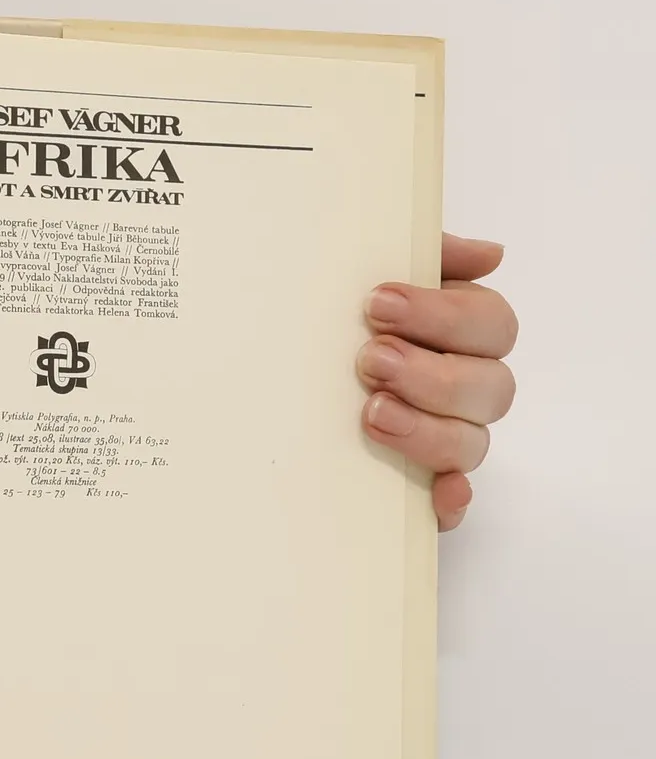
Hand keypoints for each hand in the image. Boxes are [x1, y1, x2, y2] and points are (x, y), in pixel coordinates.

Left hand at [358, 234, 516, 530]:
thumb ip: (427, 256)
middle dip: (432, 373)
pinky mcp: (419, 489)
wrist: (267, 388)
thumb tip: (490, 254)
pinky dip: (449, 499)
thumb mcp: (366, 278)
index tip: (375, 303)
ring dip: (427, 429)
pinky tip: (439, 492)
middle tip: (369, 359)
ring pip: (471, 443)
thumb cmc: (337, 326)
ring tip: (371, 412)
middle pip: (490, 386)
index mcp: (461, 335)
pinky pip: (451, 504)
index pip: (491, 324)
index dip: (443, 315)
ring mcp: (445, 441)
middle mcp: (463, 389)